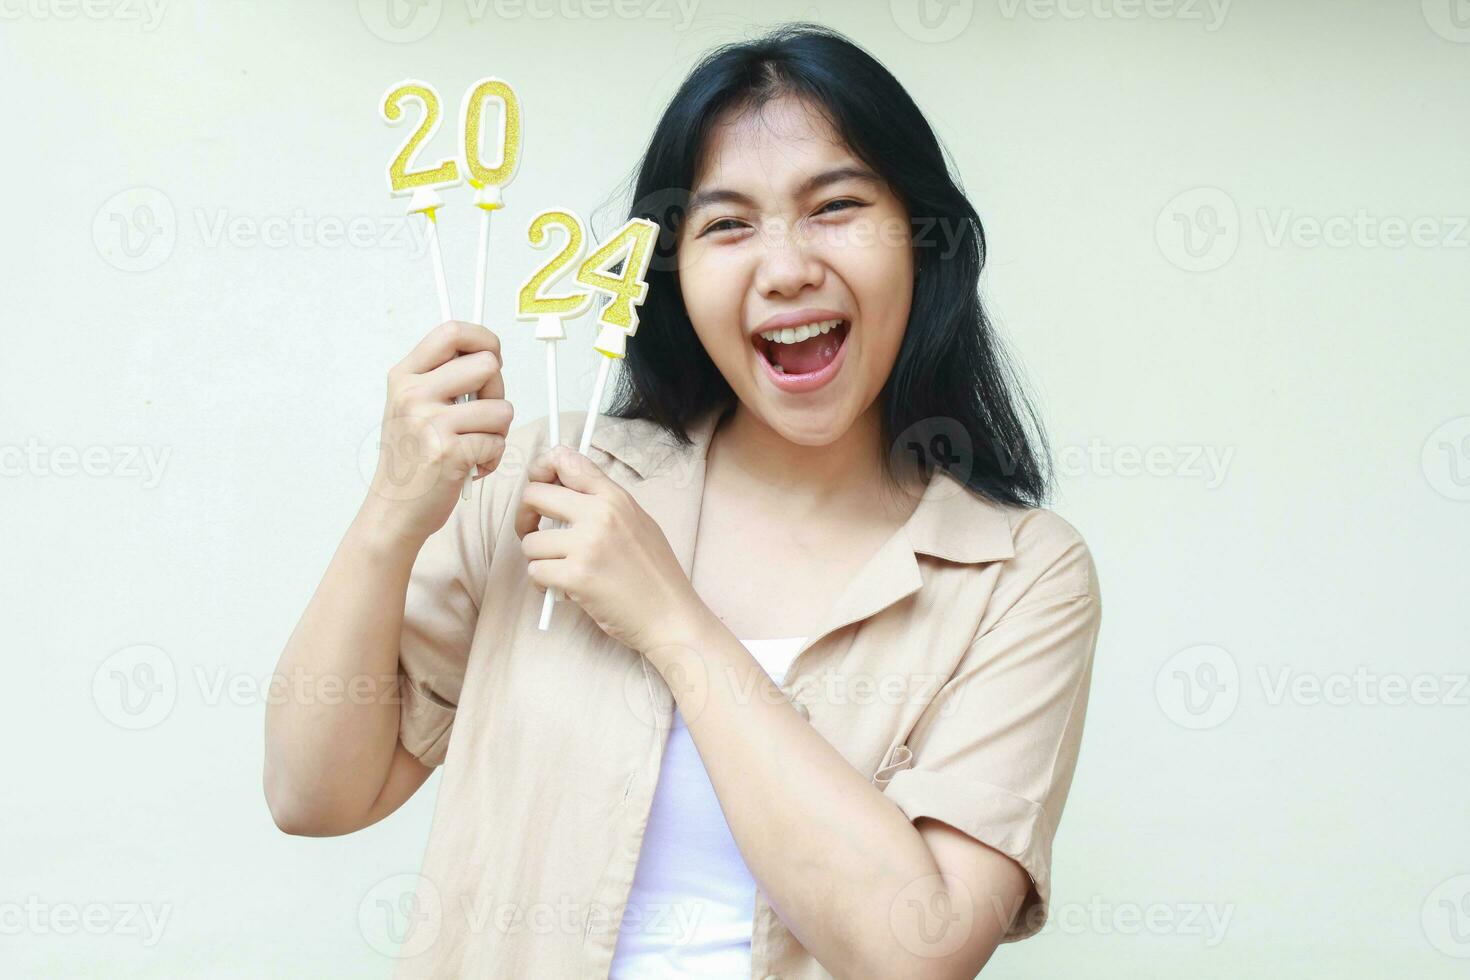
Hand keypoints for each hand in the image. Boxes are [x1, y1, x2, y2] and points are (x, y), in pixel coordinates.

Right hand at [362, 320, 513, 547]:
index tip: (493, 355)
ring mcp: (430, 423)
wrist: (393, 511)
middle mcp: (414, 394)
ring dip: (497, 432)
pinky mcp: (450, 453)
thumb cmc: (412, 459)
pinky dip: (492, 458)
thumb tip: (489, 352)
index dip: (484, 339)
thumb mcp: (412, 407)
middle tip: (480, 416)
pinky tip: (469, 468)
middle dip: (497, 391)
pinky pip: (498, 442)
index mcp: (404, 376)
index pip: (452, 332)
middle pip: (488, 365)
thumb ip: (443, 377)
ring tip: (472, 446)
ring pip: (502, 408)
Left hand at [515, 445, 709, 653]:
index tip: (538, 485)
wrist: (670, 615)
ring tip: (560, 569)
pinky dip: (543, 584)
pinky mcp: (577, 576)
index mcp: (615, 497)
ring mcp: (587, 545)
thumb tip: (562, 485)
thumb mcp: (637, 521)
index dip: (541, 468)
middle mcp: (600, 514)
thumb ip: (602, 501)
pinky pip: (536, 572)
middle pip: (534, 495)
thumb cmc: (654, 573)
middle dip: (525, 516)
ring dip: (538, 559)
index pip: (566, 461)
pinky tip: (563, 588)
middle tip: (535, 533)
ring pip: (530, 541)